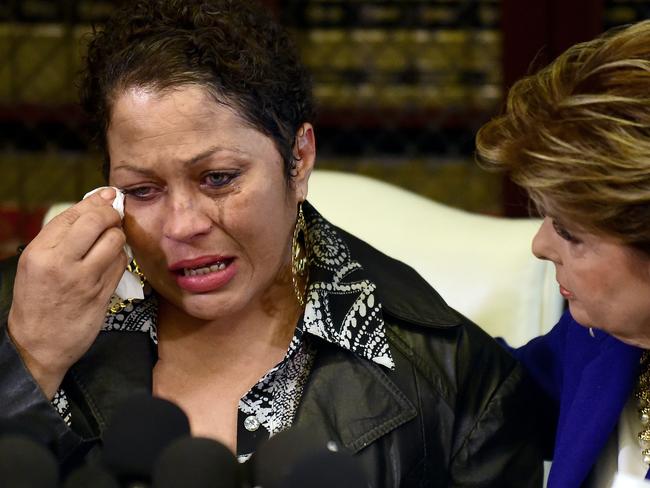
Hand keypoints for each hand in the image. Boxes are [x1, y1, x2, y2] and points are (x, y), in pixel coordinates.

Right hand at [8, 188, 127, 398]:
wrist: (37, 344)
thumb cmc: (37, 300)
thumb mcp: (36, 264)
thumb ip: (62, 235)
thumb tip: (95, 202)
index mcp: (40, 252)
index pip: (74, 214)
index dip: (95, 202)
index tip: (106, 196)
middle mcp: (61, 264)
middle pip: (97, 222)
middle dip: (111, 214)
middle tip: (113, 216)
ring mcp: (84, 280)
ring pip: (115, 241)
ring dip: (118, 236)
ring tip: (111, 240)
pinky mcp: (102, 294)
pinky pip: (121, 264)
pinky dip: (121, 257)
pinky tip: (112, 260)